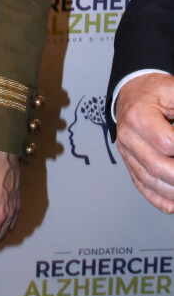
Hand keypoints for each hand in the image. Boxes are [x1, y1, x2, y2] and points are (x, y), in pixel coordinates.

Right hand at [115, 73, 173, 212]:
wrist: (132, 92)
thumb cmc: (155, 92)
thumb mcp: (173, 90)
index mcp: (138, 115)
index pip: (166, 142)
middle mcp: (128, 136)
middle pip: (157, 166)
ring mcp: (126, 151)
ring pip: (149, 180)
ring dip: (172, 190)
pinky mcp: (128, 161)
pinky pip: (141, 185)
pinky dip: (159, 198)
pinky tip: (173, 204)